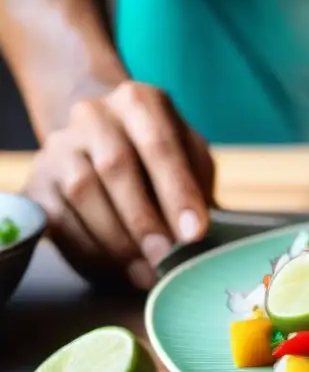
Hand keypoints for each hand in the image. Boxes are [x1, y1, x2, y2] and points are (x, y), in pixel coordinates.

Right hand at [25, 81, 215, 289]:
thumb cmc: (157, 153)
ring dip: (117, 239)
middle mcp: (94, 114)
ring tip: (146, 270)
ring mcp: (59, 145)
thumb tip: (210, 234)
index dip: (178, 192)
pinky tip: (117, 266)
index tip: (195, 232)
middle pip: (116, 166)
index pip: (160, 145)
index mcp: (139, 101)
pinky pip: (58, 218)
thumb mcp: (188, 155)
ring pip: (82, 192)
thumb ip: (199, 185)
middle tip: (167, 257)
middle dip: (145, 220)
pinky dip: (90, 248)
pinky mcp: (36, 180)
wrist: (100, 136)